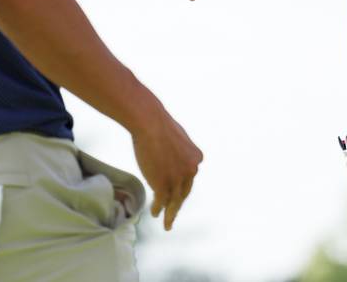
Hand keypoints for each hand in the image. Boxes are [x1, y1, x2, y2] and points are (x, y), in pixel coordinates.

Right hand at [129, 112, 202, 230]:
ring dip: (170, 213)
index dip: (181, 186)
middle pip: (184, 191)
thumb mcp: (178, 138)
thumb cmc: (159, 124)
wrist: (150, 123)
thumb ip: (179, 150)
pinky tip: (156, 214)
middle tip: (173, 214)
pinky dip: (159, 209)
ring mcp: (177, 178)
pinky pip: (162, 201)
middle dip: (178, 204)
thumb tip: (174, 154)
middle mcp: (191, 170)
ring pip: (174, 201)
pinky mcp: (163, 183)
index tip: (176, 193)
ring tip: (167, 223)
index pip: (189, 177)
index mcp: (196, 158)